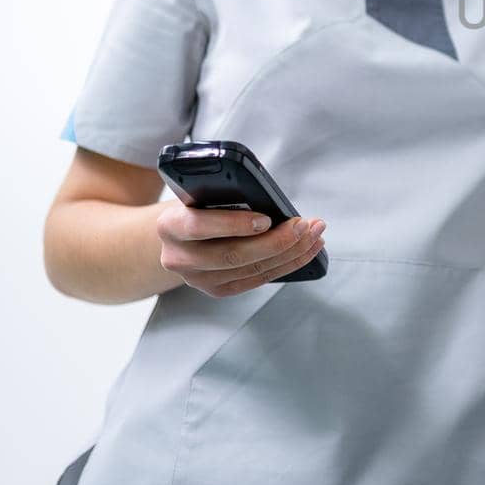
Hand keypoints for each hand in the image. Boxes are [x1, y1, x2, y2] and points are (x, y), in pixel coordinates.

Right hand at [155, 204, 325, 297]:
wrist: (181, 234)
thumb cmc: (199, 206)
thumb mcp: (202, 194)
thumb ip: (223, 195)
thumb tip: (269, 201)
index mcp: (170, 226)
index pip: (198, 226)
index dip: (233, 224)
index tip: (266, 219)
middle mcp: (179, 258)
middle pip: (232, 255)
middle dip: (276, 241)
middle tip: (304, 225)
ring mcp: (198, 279)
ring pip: (250, 270)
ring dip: (290, 252)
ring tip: (314, 234)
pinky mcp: (218, 290)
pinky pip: (258, 280)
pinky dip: (288, 264)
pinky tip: (307, 249)